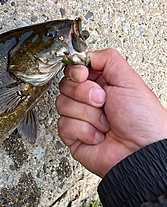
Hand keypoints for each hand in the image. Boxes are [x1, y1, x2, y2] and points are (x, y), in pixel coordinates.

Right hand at [55, 49, 166, 177]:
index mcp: (102, 84)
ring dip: (87, 114)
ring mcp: (81, 118)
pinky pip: (64, 125)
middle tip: (103, 102)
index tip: (83, 75)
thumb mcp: (129, 80)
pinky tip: (98, 135)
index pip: (74, 70)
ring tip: (105, 122)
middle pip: (65, 85)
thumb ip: (108, 58)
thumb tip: (85, 54)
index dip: (76, 71)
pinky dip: (84, 130)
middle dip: (85, 94)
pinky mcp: (74, 136)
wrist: (141, 152)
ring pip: (62, 104)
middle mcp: (89, 100)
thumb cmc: (143, 120)